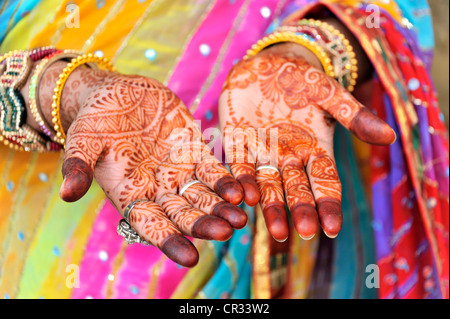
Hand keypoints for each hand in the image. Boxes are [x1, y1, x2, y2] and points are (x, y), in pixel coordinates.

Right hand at [42, 66, 245, 266]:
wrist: (117, 92)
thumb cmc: (95, 118)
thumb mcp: (82, 139)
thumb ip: (78, 167)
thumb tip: (66, 195)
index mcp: (130, 194)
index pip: (151, 224)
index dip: (170, 241)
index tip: (191, 259)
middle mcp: (157, 189)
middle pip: (183, 214)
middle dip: (203, 225)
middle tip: (226, 233)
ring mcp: (178, 171)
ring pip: (202, 196)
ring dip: (221, 208)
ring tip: (240, 218)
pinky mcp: (194, 152)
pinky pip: (213, 170)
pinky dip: (226, 181)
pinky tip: (240, 191)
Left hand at [219, 48, 395, 241]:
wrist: (267, 63)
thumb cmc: (302, 78)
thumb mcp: (329, 93)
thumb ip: (353, 115)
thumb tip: (390, 137)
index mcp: (314, 148)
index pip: (325, 181)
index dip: (329, 204)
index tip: (332, 228)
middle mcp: (288, 157)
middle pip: (296, 188)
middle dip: (301, 210)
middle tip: (304, 232)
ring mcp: (261, 152)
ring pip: (267, 184)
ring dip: (270, 206)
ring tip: (275, 231)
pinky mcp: (236, 142)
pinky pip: (238, 164)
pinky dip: (241, 180)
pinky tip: (244, 197)